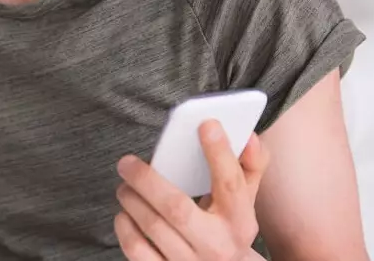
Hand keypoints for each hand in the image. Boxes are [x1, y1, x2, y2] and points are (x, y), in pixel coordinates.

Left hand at [114, 120, 268, 259]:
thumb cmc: (228, 227)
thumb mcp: (246, 200)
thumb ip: (250, 166)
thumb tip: (248, 136)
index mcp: (240, 222)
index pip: (231, 184)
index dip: (220, 153)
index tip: (206, 124)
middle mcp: (218, 246)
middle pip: (177, 208)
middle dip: (147, 180)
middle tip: (127, 162)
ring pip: (152, 227)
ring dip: (131, 200)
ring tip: (124, 186)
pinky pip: (137, 251)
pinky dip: (125, 227)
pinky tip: (124, 214)